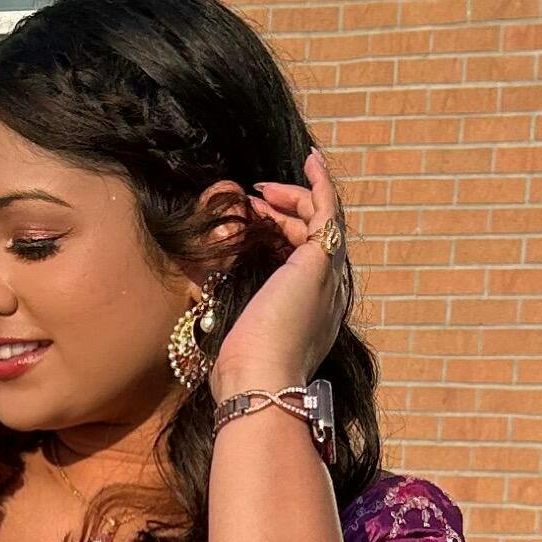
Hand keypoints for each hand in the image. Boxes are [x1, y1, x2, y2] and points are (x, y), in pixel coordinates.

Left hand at [210, 148, 351, 402]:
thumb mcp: (239, 331)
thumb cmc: (244, 370)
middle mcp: (328, 294)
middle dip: (289, 212)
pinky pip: (328, 211)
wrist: (261, 381)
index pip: (308, 262)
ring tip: (262, 190)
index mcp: (313, 314)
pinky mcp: (320, 260)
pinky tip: (310, 161)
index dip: (285, 234)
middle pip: (318, 239)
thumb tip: (213, 289)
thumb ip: (237, 310)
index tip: (255, 217)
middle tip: (259, 198)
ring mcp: (327, 277)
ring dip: (293, 199)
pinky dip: (320, 184)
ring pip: (322, 223)